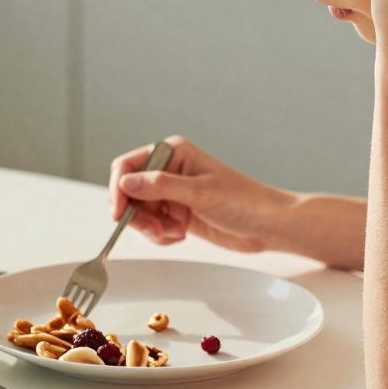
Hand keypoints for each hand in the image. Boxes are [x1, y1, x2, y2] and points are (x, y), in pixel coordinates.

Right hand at [108, 136, 292, 252]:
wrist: (268, 226)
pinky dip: (161, 235)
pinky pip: (152, 226)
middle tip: (156, 228)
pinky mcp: (177, 213)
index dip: (119, 189)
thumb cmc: (244, 202)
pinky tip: (180, 235)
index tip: (119, 213)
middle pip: (129, 192)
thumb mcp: (199, 193)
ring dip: (151, 227)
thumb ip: (160, 186)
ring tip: (174, 232)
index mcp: (173, 153)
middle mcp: (169, 170)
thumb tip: (127, 182)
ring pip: (139, 212)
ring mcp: (172, 193)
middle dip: (139, 214)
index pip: (128, 166)